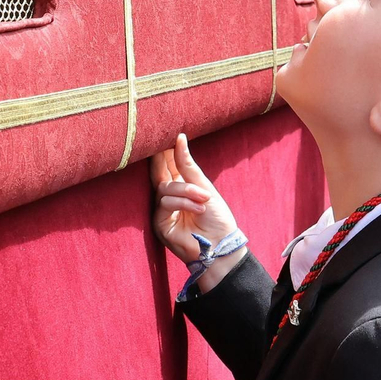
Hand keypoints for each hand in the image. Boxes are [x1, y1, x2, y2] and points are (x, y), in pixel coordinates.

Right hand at [149, 133, 239, 262]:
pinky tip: (199, 208)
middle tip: (164, 143)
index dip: (167, 150)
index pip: (168, 165)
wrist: (221, 246)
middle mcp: (168, 197)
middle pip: (158, 173)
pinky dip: (183, 203)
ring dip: (186, 191)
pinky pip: (165, 204)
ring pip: (165, 189)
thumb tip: (179, 138)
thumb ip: (188, 165)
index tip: (169, 133)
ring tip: (203, 198)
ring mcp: (162, 211)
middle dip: (162, 159)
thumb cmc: (216, 219)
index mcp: (180, 186)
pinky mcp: (159, 224)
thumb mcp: (205, 187)